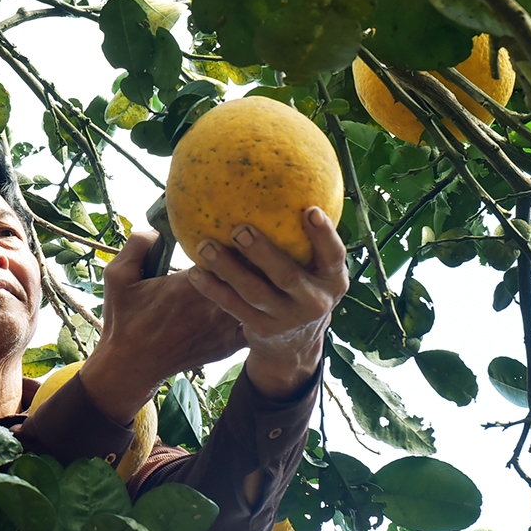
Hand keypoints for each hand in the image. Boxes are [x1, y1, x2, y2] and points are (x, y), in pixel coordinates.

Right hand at [79, 231, 247, 422]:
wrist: (131, 366)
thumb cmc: (124, 321)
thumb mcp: (117, 277)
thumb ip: (137, 245)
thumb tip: (158, 229)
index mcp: (189, 285)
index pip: (227, 255)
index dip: (237, 241)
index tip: (239, 230)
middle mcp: (212, 306)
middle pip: (249, 275)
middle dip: (257, 258)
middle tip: (261, 243)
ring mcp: (224, 328)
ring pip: (257, 300)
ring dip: (263, 284)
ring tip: (268, 269)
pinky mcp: (229, 345)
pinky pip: (256, 325)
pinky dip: (262, 312)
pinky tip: (265, 302)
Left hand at [187, 207, 347, 399]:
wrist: (293, 346)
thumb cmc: (302, 289)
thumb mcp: (317, 271)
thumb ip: (306, 242)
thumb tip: (288, 184)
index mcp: (333, 281)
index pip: (333, 256)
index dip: (323, 235)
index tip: (309, 210)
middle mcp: (314, 302)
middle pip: (286, 276)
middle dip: (263, 253)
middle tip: (239, 229)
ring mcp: (287, 319)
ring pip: (254, 292)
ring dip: (228, 268)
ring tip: (206, 246)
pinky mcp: (261, 330)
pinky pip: (232, 306)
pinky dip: (213, 289)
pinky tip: (196, 271)